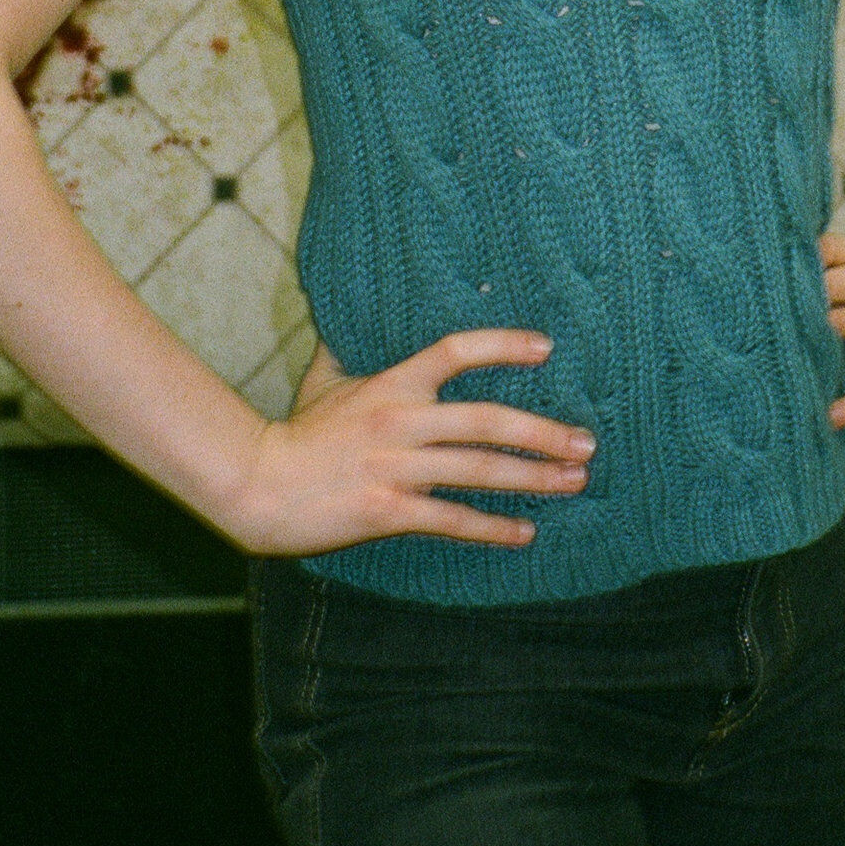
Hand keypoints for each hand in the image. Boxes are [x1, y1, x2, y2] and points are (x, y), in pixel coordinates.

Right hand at [230, 327, 596, 555]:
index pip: (456, 351)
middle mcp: (402, 421)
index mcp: (392, 383)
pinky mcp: (389, 510)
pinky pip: (453, 519)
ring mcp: (397, 467)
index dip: (503, 345)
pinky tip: (524, 532)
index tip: (546, 348)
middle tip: (585, 442)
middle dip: (543, 432)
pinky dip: (492, 527)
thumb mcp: (325, 380)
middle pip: (487, 421)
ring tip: (573, 482)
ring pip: (480, 471)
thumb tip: (352, 314)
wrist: (259, 485)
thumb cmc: (295, 433)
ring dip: (533, 478)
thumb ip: (349, 349)